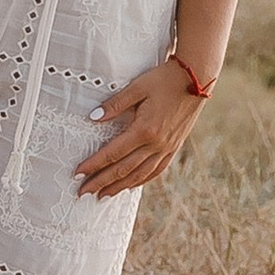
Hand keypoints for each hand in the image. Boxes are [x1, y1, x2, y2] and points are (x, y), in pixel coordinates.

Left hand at [73, 53, 210, 198]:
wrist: (196, 78)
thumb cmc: (164, 79)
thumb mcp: (137, 87)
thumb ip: (114, 105)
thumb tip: (92, 117)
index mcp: (144, 130)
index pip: (113, 153)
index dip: (94, 165)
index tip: (78, 173)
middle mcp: (156, 144)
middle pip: (123, 169)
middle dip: (101, 182)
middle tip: (83, 192)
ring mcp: (167, 148)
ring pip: (139, 174)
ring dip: (119, 186)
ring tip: (103, 195)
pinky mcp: (174, 147)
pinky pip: (156, 170)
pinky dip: (141, 180)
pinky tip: (131, 185)